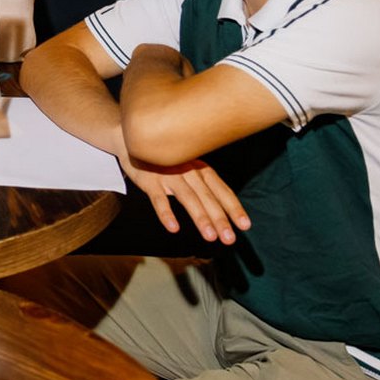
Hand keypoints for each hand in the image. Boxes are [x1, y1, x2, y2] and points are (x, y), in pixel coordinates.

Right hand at [121, 153, 250, 245]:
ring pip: (188, 199)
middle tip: (229, 239)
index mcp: (201, 169)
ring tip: (210, 237)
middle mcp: (189, 172)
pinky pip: (159, 199)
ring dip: (200, 218)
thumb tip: (222, 208)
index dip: (234, 208)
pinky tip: (173, 228)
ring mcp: (169, 176)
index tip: (245, 225)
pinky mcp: (149, 182)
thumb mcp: (189, 166)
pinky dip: (166, 213)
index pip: (221, 190)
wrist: (134, 140)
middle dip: (220, 219)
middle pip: (208, 198)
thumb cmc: (166, 160)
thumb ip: (204, 184)